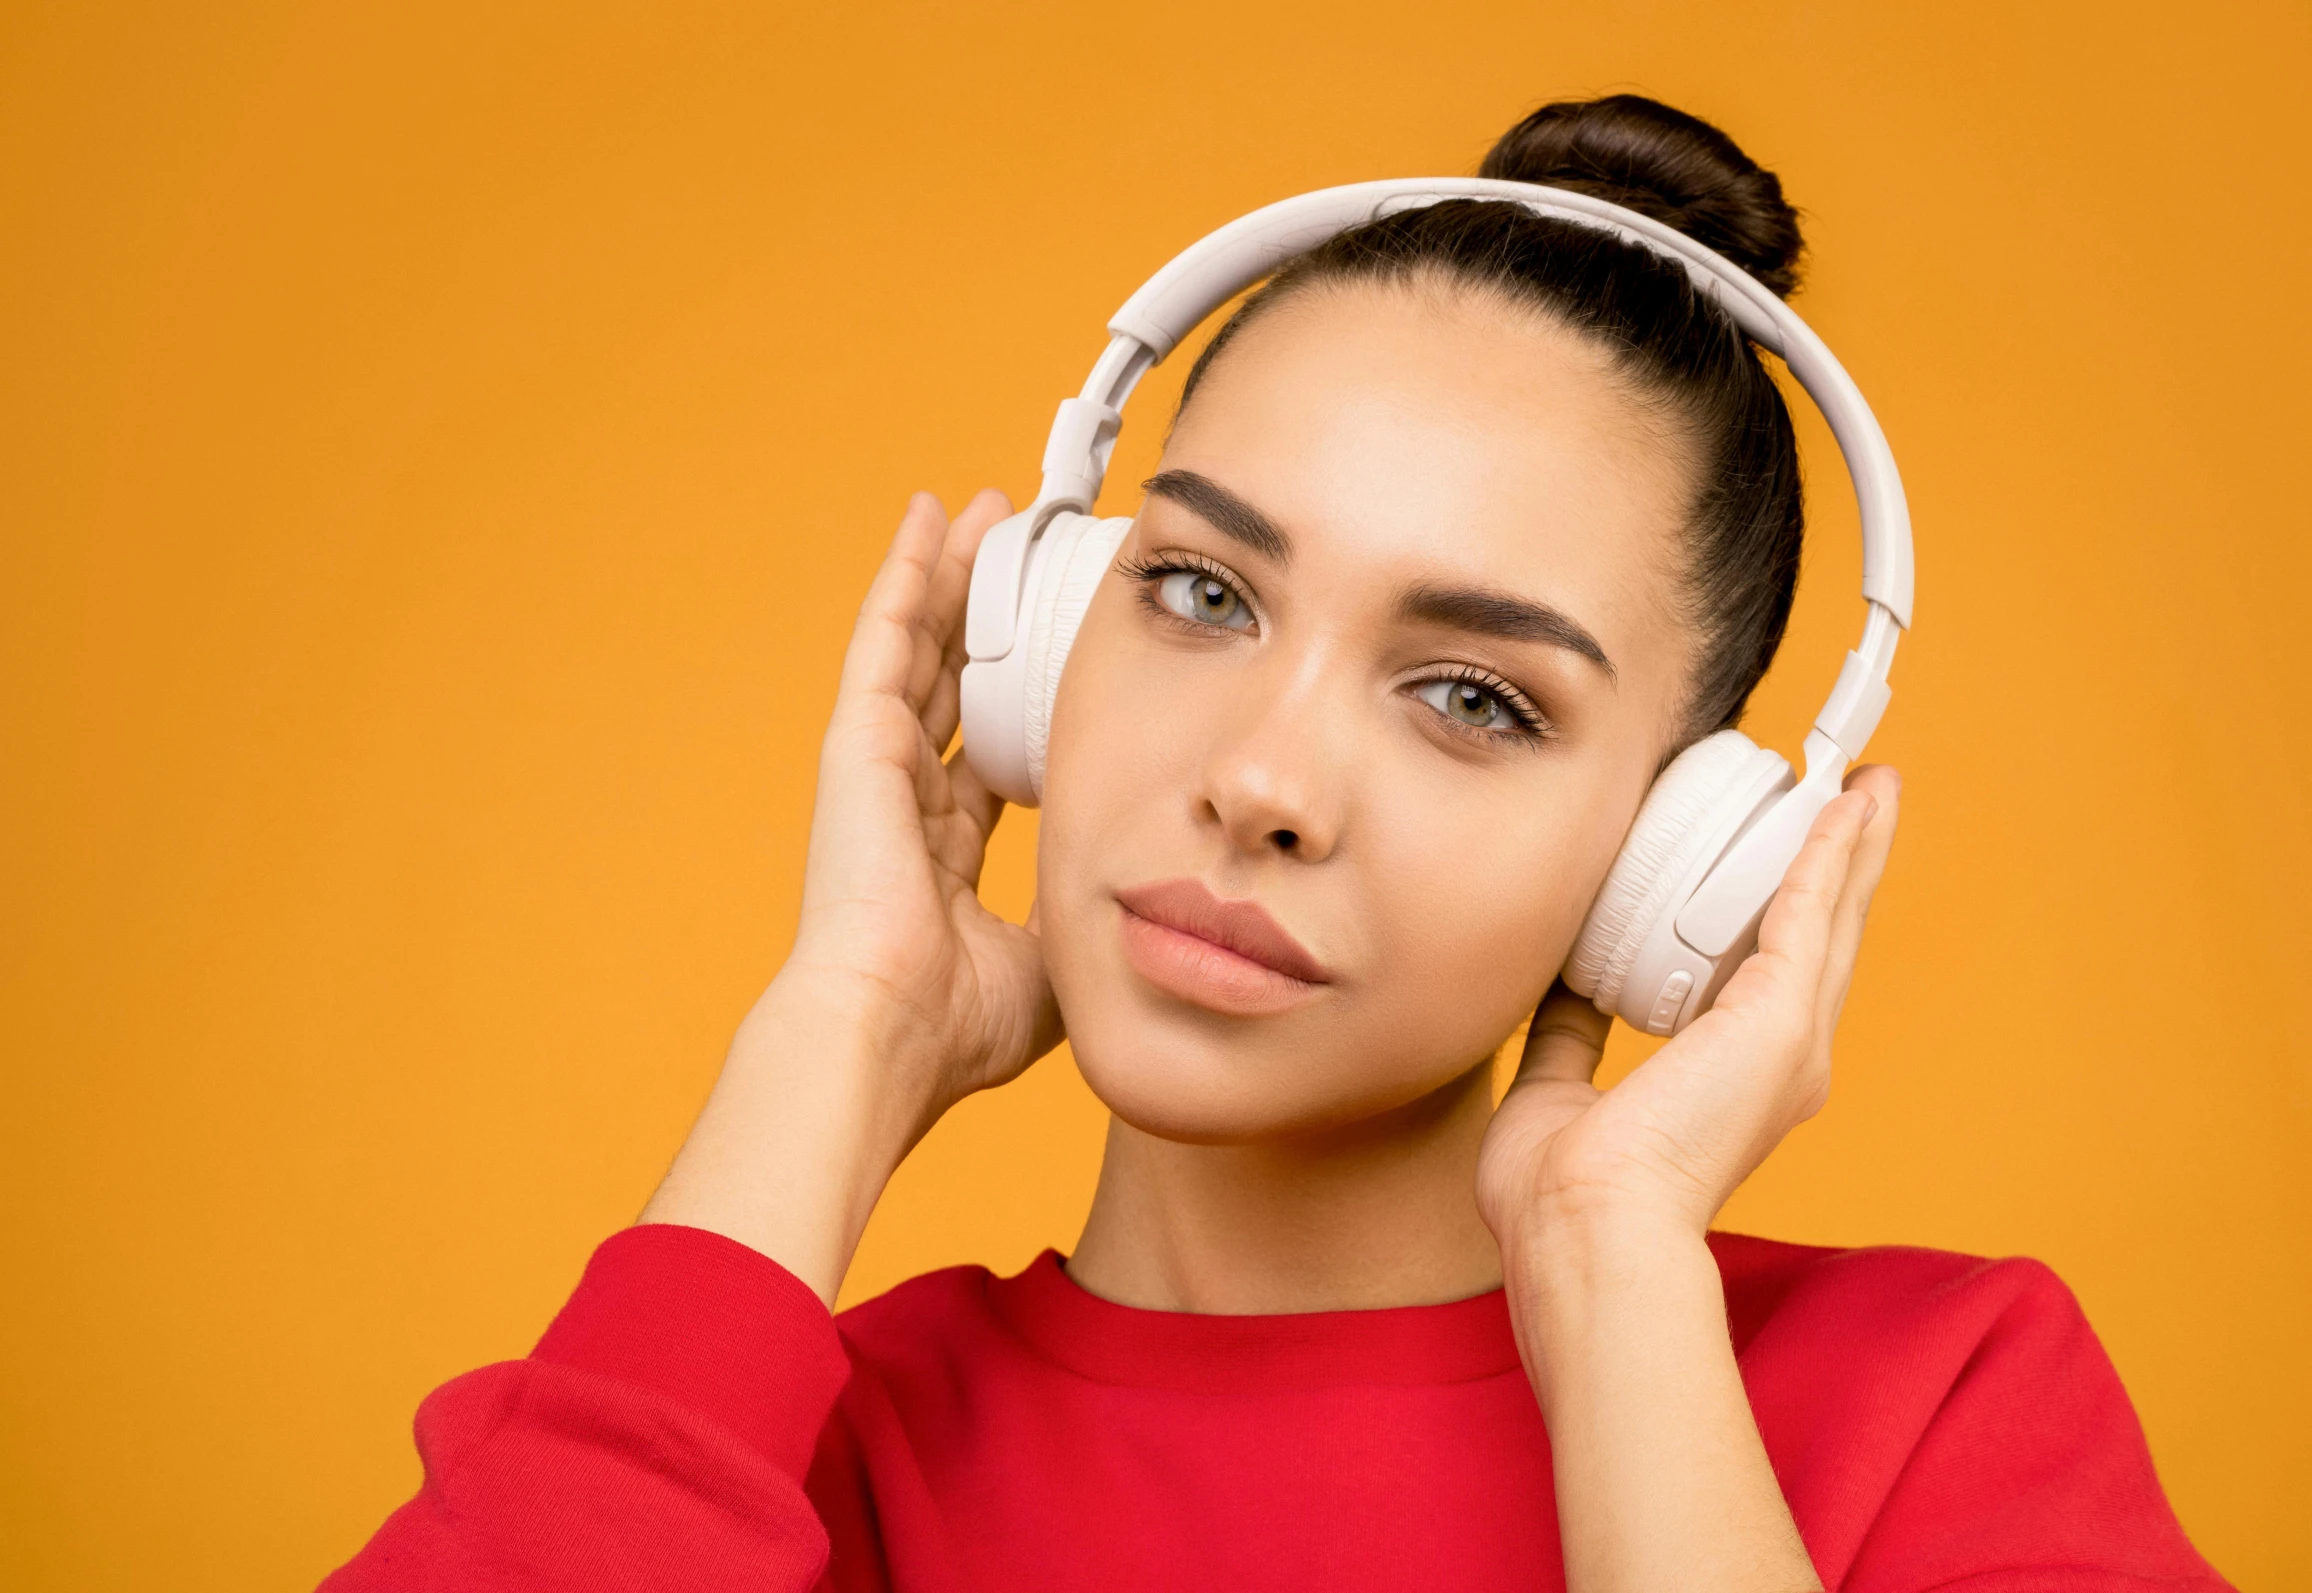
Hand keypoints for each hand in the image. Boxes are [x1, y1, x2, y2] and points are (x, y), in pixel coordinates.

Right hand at [770, 488, 1063, 1143]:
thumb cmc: (957, 1023)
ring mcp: (877, 768)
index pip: (984, 760)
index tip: (1052, 669)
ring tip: (979, 512)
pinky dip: (906, 573)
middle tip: (1014, 556)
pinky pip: (886, 636)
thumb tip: (1142, 900)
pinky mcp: (858, 742)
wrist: (888, 1032)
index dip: (1018, 708)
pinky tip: (926, 517)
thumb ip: (1084, 918)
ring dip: (949, 576)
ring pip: (921, 646)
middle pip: (952, 685)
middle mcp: (907, 804)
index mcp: (944, 858)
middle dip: (981, 620)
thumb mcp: (1050, 963)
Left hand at [1476, 766, 1900, 1243]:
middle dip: (1842, 865)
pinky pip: (1809, 913)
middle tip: (1859, 799)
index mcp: (1732, 1083)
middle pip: (1823, 938)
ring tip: (1870, 786)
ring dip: (1852, 845)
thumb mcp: (1559, 1092)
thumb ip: (1570, 1036)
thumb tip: (1563, 989)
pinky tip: (1841, 807)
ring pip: (1832, 918)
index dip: (1786, 912)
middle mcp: (1779, 1063)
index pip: (1770, 976)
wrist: (1583, 1231)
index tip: (1788, 858)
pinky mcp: (1778, 1022)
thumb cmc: (1562, 1196)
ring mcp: (1789, 1044)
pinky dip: (1827, 854)